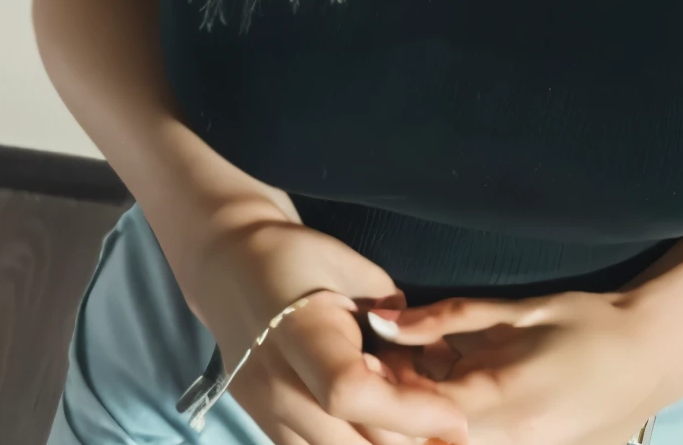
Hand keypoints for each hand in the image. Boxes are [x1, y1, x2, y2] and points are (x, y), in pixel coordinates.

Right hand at [173, 195, 469, 443]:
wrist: (229, 270)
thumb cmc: (294, 256)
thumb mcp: (347, 266)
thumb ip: (391, 309)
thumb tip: (433, 349)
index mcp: (299, 333)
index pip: (349, 391)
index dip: (406, 411)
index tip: (453, 417)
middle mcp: (276, 385)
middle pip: (347, 443)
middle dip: (407, 443)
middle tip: (451, 431)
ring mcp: (265, 414)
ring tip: (420, 430)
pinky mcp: (265, 428)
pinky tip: (381, 430)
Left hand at [367, 287, 682, 444]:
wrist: (651, 358)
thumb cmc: (587, 323)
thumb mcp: (516, 311)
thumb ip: (447, 319)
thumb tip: (382, 320)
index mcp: (504, 403)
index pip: (419, 412)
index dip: (380, 392)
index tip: (358, 365)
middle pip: (425, 438)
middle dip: (392, 407)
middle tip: (377, 365)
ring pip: (445, 442)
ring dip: (419, 414)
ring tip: (409, 373)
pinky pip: (470, 442)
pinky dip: (447, 422)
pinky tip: (443, 389)